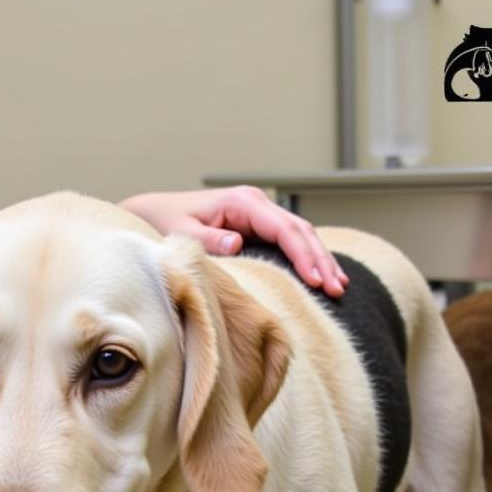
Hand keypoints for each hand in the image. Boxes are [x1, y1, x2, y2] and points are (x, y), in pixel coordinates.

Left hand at [120, 186, 348, 296]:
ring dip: (321, 259)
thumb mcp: (180, 232)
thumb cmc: (163, 223)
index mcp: (241, 202)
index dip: (304, 255)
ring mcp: (258, 213)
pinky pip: (291, 240)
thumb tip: (237, 241)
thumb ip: (208, 239)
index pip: (284, 229)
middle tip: (338, 289)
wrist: (153, 214)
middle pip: (300, 230)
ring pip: (301, 234)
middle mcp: (255, 203)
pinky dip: (308, 257)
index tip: (316, 281)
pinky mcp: (258, 225)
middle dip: (321, 260)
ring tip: (339, 286)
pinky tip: (323, 275)